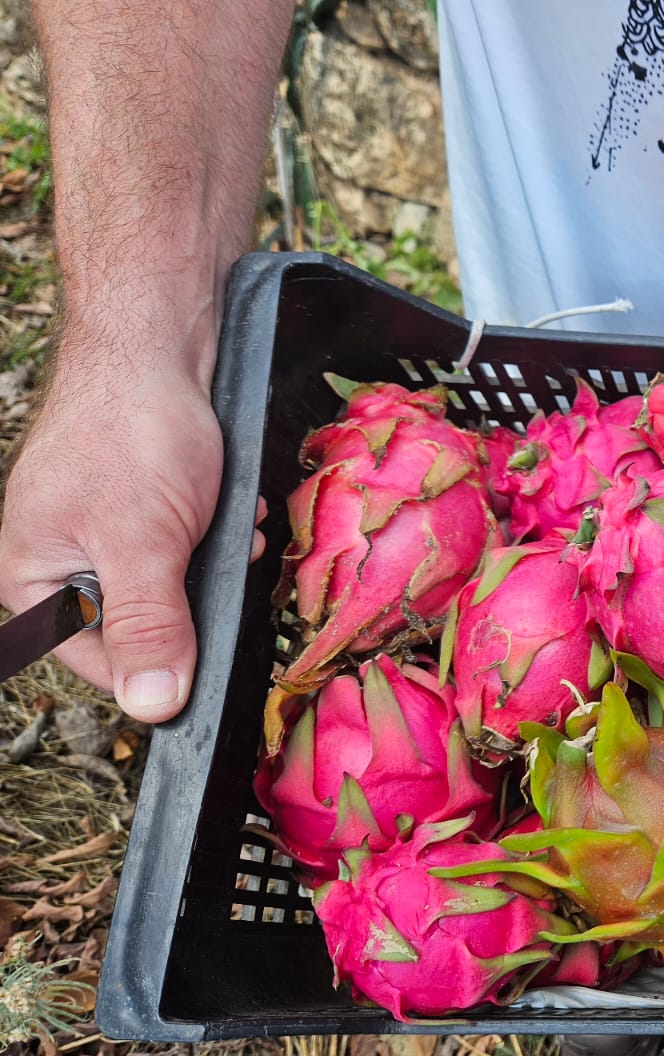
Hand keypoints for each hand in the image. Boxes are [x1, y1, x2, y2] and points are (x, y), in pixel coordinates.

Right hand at [0, 357, 251, 722]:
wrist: (158, 344)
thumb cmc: (133, 433)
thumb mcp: (144, 543)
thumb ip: (149, 626)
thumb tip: (151, 706)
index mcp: (32, 581)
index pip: (100, 667)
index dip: (160, 665)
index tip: (208, 649)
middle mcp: (59, 563)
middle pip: (144, 628)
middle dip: (195, 603)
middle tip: (220, 565)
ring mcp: (98, 533)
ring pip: (174, 588)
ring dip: (213, 566)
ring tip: (229, 529)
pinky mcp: (139, 509)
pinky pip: (186, 549)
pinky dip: (217, 536)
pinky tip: (234, 511)